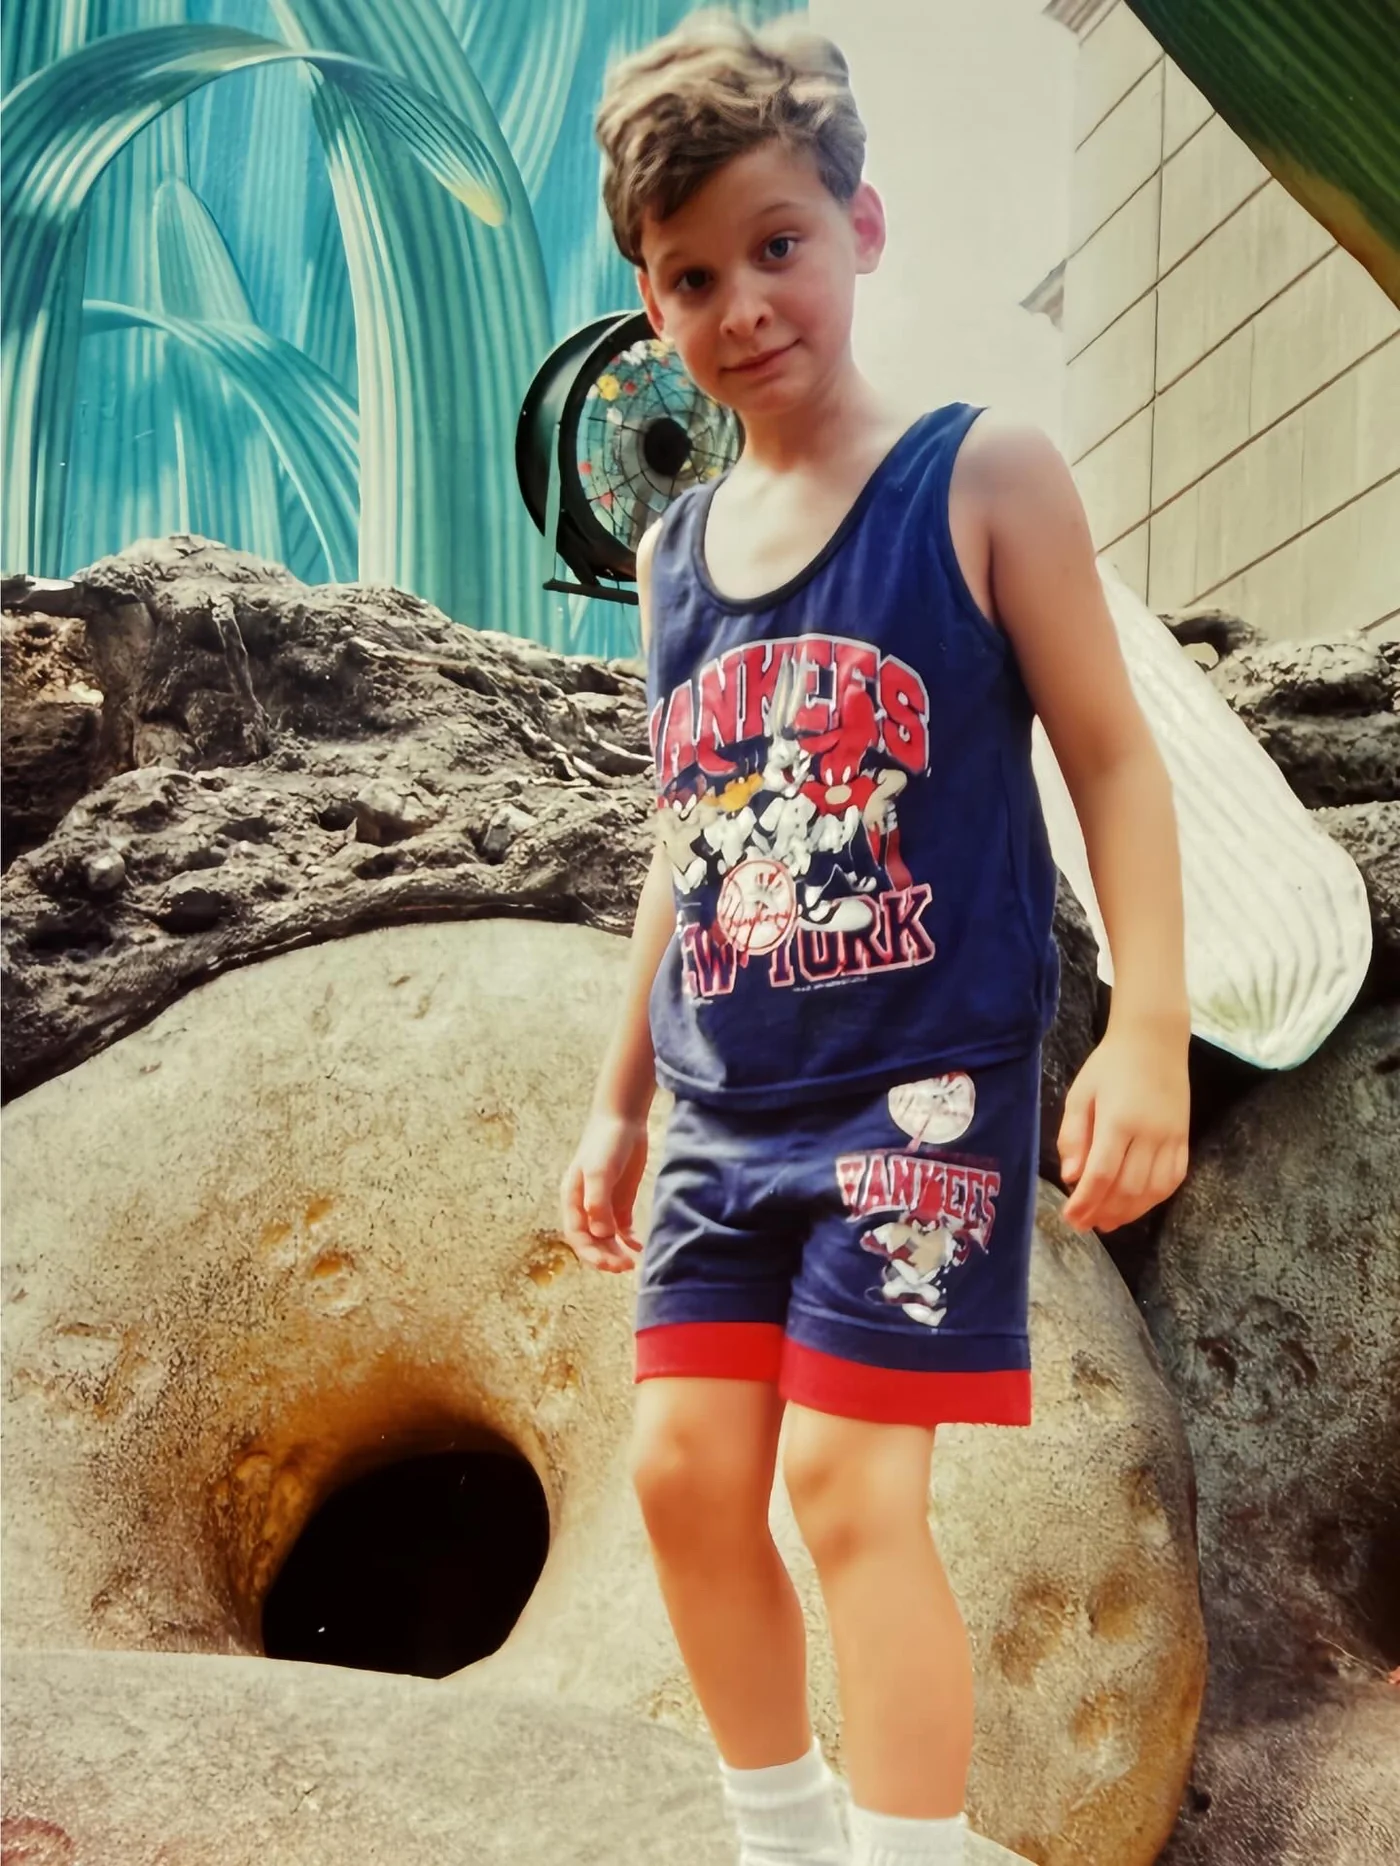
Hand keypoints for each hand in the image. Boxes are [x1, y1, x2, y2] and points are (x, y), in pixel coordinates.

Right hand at [559, 1111, 648, 1272]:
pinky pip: (621, 1226)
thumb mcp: (599, 1172)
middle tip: (626, 1267)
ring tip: (632, 1262)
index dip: (592, 1255)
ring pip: (606, 1236)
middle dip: (606, 1257)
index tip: (611, 1265)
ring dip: (616, 1251)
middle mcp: (585, 1205)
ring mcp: (603, 1202)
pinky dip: (628, 1239)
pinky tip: (638, 1246)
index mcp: (572, 1200)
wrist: (623, 1119)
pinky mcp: (619, 1198)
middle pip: (592, 1240)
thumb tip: (600, 1234)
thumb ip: (598, 1202)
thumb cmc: (606, 1143)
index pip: (578, 1237)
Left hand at [1058, 1024, 1188, 1232]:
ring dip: (1130, 1212)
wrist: (1155, 1040)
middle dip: (1105, 1212)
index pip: (1101, 1174)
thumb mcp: (1080, 1094)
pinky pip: (1174, 1179)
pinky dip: (1156, 1198)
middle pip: (1128, 1188)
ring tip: (1108, 1221)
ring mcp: (1171, 1137)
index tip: (1071, 1218)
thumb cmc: (1110, 1065)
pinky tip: (1138, 1205)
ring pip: (1153, 1190)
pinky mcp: (1185, 1138)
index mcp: (1118, 1121)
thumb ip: (1073, 1136)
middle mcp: (1149, 1133)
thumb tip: (1071, 1176)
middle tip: (1085, 1225)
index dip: (1086, 1202)